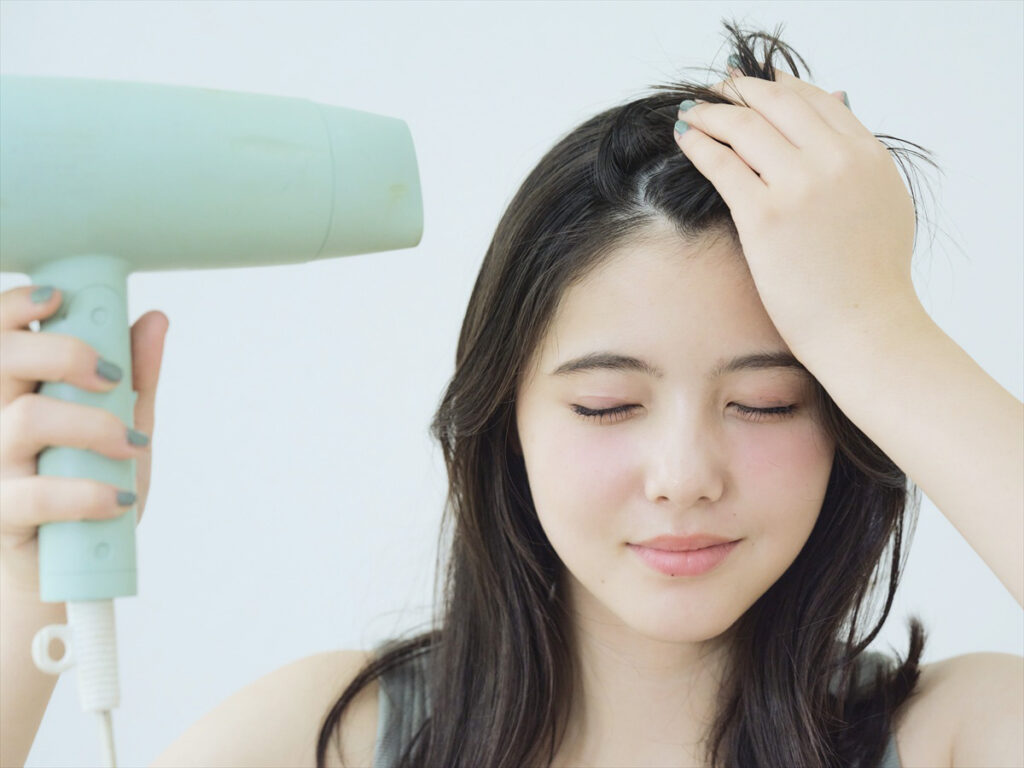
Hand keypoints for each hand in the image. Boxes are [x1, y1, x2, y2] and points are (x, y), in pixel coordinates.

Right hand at [0, 285, 168, 596]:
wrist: (64, 576)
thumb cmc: (86, 491)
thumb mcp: (120, 427)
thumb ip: (134, 377)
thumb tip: (154, 320)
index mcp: (14, 391)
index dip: (16, 306)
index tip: (59, 298)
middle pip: (1, 359)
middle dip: (63, 353)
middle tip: (109, 376)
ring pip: (25, 419)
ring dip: (93, 426)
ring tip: (131, 447)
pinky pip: (34, 493)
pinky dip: (87, 492)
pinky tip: (117, 497)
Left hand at [673, 68, 920, 356]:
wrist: (866, 328)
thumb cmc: (872, 280)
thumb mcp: (885, 204)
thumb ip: (859, 161)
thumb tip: (834, 117)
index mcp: (868, 156)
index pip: (818, 101)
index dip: (780, 88)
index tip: (755, 86)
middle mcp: (836, 161)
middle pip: (779, 104)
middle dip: (742, 91)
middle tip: (718, 91)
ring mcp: (801, 186)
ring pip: (746, 126)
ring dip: (713, 112)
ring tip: (693, 112)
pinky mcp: (765, 215)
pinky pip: (722, 164)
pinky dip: (699, 144)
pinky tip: (684, 138)